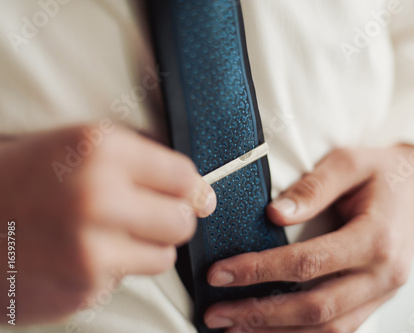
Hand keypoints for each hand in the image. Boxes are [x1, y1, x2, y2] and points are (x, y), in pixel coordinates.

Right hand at [0, 125, 215, 324]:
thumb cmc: (23, 180)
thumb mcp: (77, 147)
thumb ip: (140, 161)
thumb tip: (199, 189)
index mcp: (99, 150)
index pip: (183, 175)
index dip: (191, 187)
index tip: (190, 195)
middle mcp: (97, 196)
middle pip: (182, 220)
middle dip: (173, 220)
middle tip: (151, 217)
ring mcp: (90, 247)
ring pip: (164, 255)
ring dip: (147, 248)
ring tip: (112, 236)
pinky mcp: (83, 286)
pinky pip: (128, 279)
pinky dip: (117, 269)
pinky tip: (84, 256)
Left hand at [204, 145, 413, 331]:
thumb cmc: (382, 171)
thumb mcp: (349, 162)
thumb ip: (313, 188)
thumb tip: (274, 215)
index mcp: (377, 239)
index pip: (308, 263)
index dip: (259, 271)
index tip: (220, 273)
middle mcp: (384, 275)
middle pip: (316, 309)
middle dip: (261, 315)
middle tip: (217, 314)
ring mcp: (383, 292)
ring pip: (328, 328)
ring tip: (234, 329)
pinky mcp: (377, 298)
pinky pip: (339, 327)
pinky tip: (271, 330)